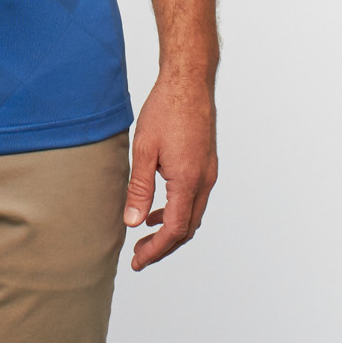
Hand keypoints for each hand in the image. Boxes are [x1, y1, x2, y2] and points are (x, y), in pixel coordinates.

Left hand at [122, 73, 217, 269]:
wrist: (189, 81)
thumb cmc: (165, 109)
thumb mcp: (144, 149)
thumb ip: (139, 188)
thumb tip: (132, 223)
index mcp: (188, 181)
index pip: (174, 231)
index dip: (156, 250)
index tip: (137, 261)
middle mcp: (204, 181)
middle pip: (187, 229)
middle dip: (164, 246)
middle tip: (139, 255)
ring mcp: (208, 173)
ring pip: (192, 214)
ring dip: (171, 229)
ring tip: (145, 234)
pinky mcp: (207, 164)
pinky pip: (195, 199)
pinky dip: (178, 211)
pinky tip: (159, 208)